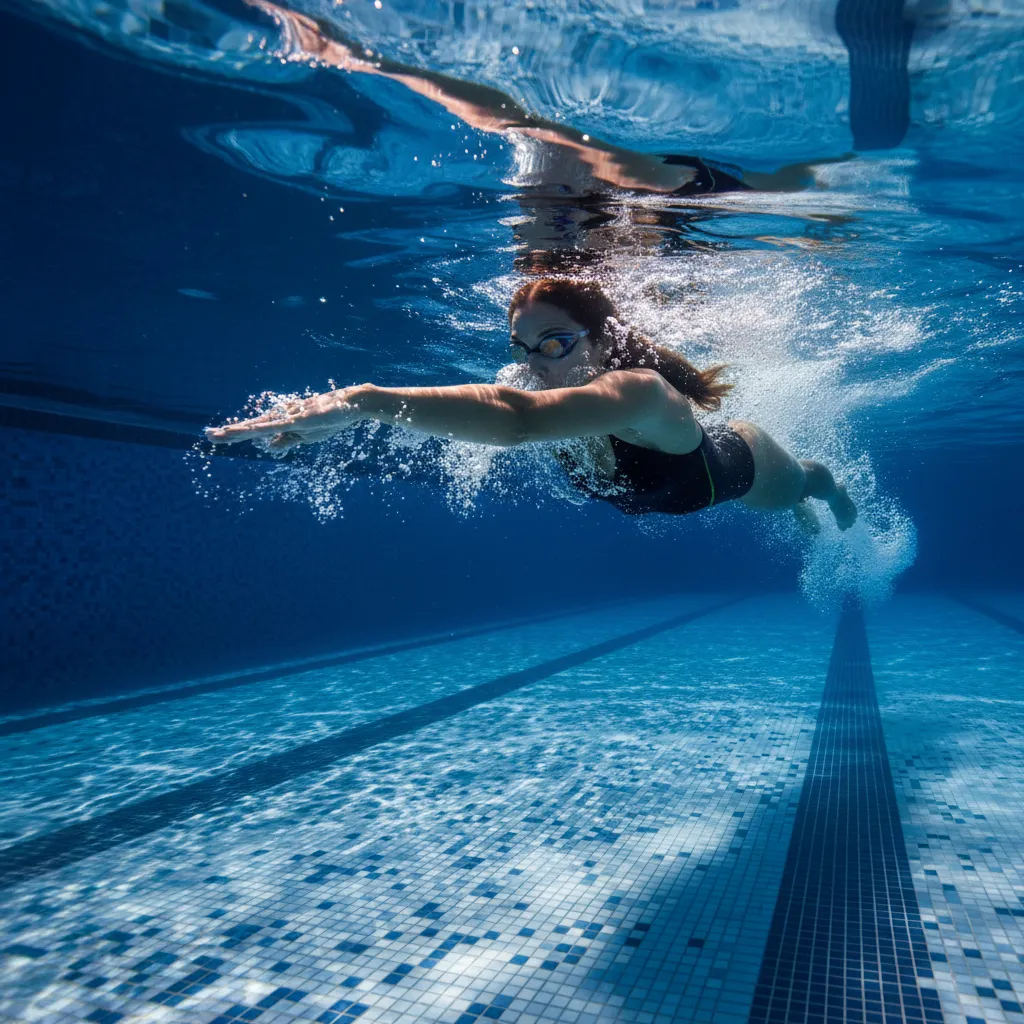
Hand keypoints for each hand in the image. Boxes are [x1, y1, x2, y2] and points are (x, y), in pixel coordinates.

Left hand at [205, 388, 363, 449]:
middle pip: (250, 426)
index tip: (217, 435)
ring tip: (218, 434)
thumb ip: (286, 440)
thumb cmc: (329, 418)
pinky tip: (246, 432)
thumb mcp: (305, 436)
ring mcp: (288, 418)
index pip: (254, 429)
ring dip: (238, 431)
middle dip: (229, 432)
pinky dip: (258, 430)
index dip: (236, 432)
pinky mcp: (297, 420)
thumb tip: (268, 447)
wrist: (350, 404)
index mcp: (282, 423)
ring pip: (257, 426)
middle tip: (208, 435)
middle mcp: (281, 418)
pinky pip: (274, 427)